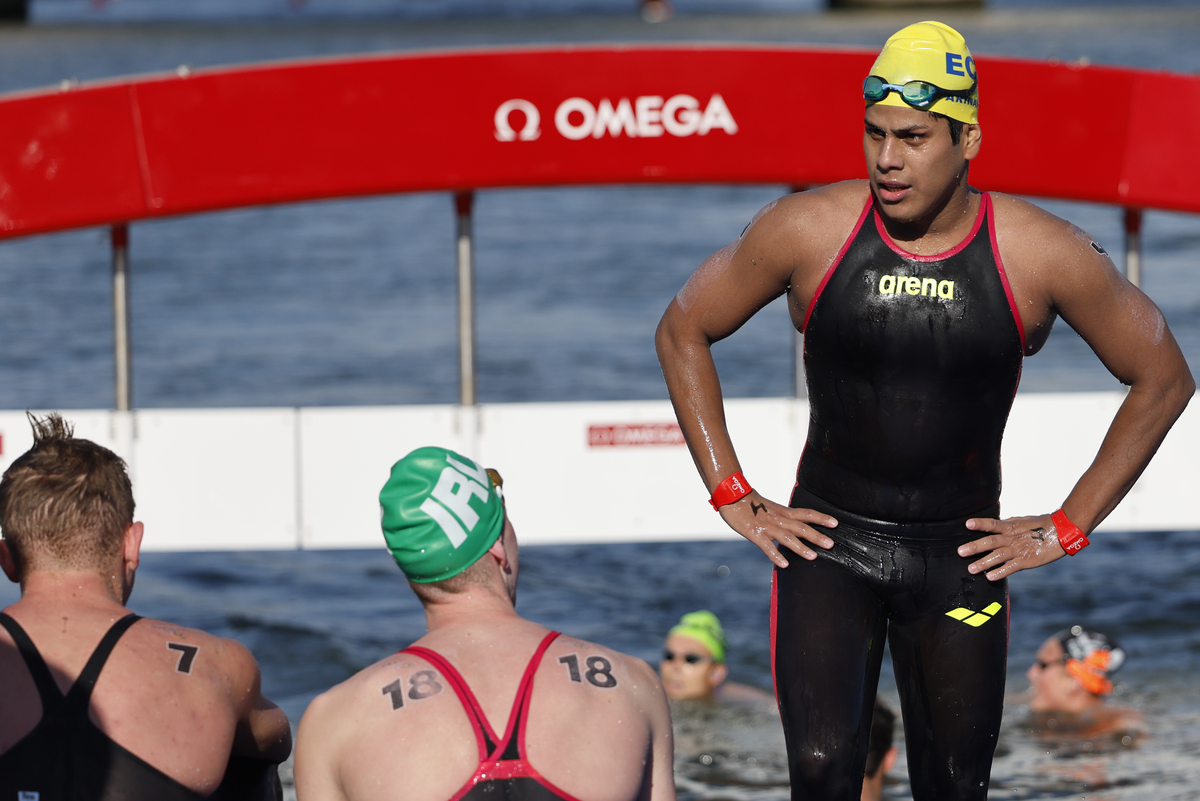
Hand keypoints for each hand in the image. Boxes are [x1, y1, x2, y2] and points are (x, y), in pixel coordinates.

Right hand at [719, 491, 836, 567]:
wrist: (732, 496)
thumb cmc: (751, 504)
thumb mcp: (771, 508)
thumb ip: (783, 518)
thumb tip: (795, 527)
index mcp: (783, 512)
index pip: (806, 514)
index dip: (821, 518)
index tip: (835, 523)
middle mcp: (778, 519)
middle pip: (800, 527)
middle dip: (816, 536)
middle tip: (831, 544)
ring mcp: (767, 527)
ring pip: (787, 537)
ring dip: (800, 547)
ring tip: (813, 557)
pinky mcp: (755, 534)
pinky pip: (767, 546)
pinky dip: (776, 555)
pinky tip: (784, 564)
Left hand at [959, 513, 1066, 580]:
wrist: (1062, 531)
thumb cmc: (1041, 525)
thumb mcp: (1022, 521)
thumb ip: (1007, 524)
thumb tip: (994, 524)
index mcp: (1011, 527)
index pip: (992, 524)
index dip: (980, 524)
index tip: (967, 524)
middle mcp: (1012, 538)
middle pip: (990, 542)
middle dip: (974, 547)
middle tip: (960, 552)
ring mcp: (1019, 550)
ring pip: (998, 557)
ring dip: (983, 563)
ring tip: (970, 569)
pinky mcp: (1026, 561)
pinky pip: (1011, 567)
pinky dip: (1000, 572)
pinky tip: (990, 577)